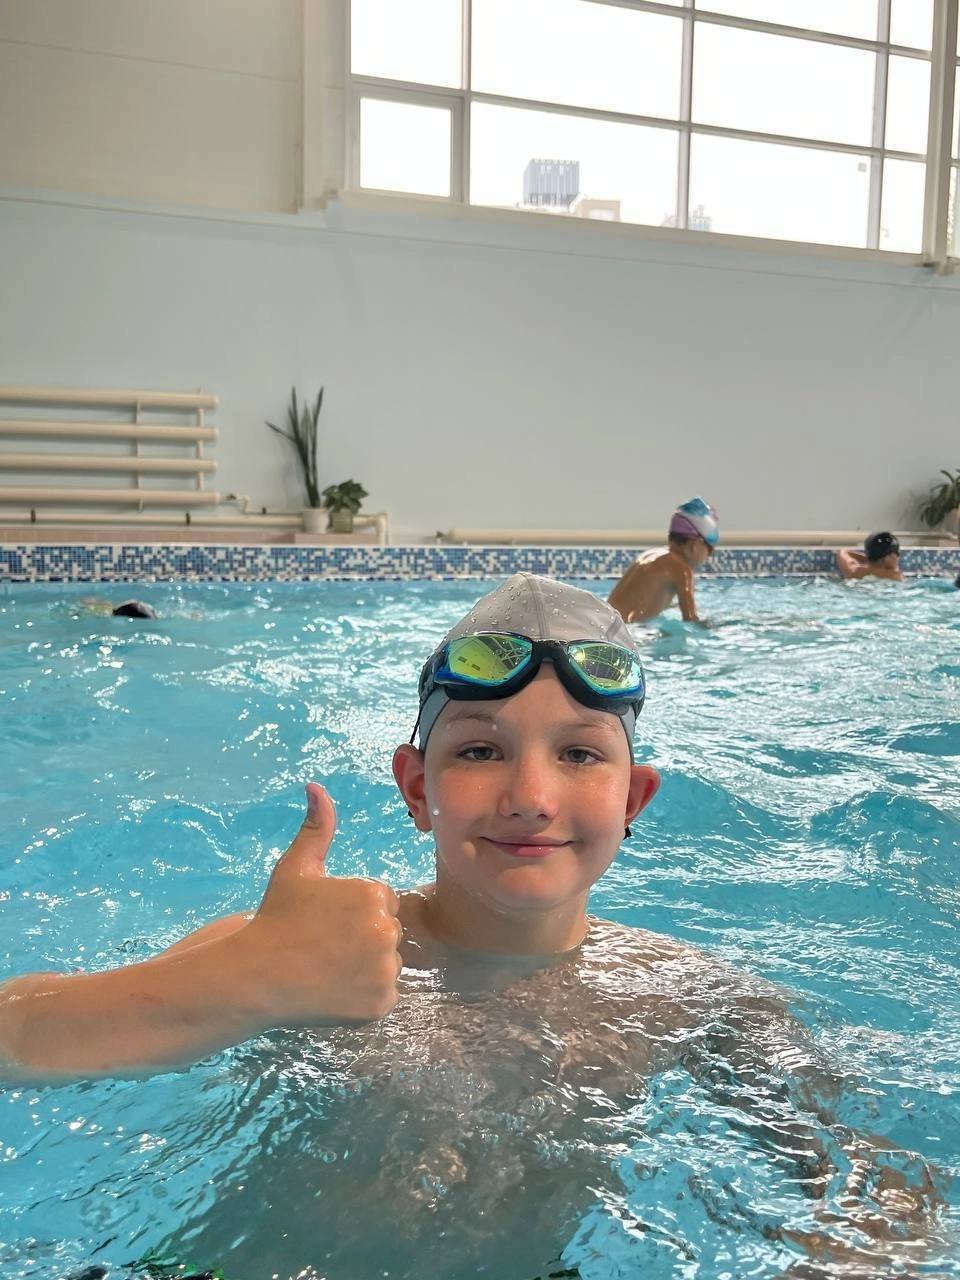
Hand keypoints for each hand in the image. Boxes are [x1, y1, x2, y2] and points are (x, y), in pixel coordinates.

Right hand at [234, 783, 401, 1026]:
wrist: (255, 976)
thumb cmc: (276, 917)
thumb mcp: (296, 867)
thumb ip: (317, 827)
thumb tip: (316, 786)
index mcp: (374, 894)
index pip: (382, 903)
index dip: (353, 913)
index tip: (326, 922)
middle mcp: (387, 930)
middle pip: (387, 934)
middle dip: (362, 939)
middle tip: (324, 948)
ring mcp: (385, 969)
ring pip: (386, 965)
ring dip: (365, 969)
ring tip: (327, 969)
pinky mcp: (381, 1004)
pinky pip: (383, 997)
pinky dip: (364, 998)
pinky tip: (334, 991)